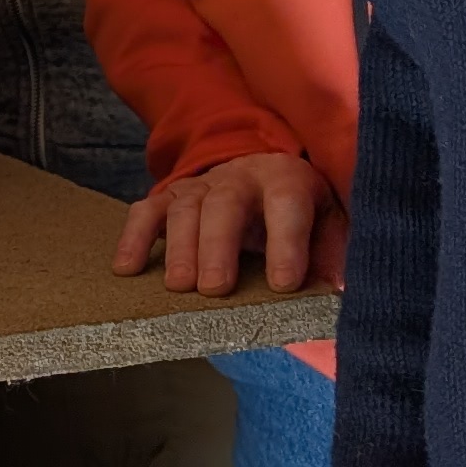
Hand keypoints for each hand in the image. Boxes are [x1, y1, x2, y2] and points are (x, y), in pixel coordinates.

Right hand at [112, 150, 318, 296]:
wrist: (263, 174)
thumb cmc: (301, 213)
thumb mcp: (329, 226)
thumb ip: (333, 255)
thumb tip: (338, 293)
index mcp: (287, 179)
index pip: (287, 205)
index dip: (287, 242)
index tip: (283, 284)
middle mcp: (240, 176)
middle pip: (224, 204)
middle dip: (218, 245)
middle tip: (215, 288)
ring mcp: (201, 184)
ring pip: (184, 207)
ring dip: (179, 247)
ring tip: (178, 287)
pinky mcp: (171, 197)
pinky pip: (147, 211)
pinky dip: (134, 237)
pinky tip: (127, 268)